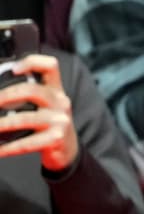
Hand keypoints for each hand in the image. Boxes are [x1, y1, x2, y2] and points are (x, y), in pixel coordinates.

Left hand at [0, 54, 78, 171]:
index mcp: (55, 90)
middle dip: (5, 95)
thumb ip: (27, 94)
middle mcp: (60, 102)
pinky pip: (27, 143)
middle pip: (32, 90)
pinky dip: (8, 148)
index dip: (32, 62)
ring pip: (25, 118)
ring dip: (1, 124)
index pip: (50, 66)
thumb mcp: (45, 105)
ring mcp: (60, 121)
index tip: (14, 69)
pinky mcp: (56, 139)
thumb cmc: (47, 124)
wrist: (66, 150)